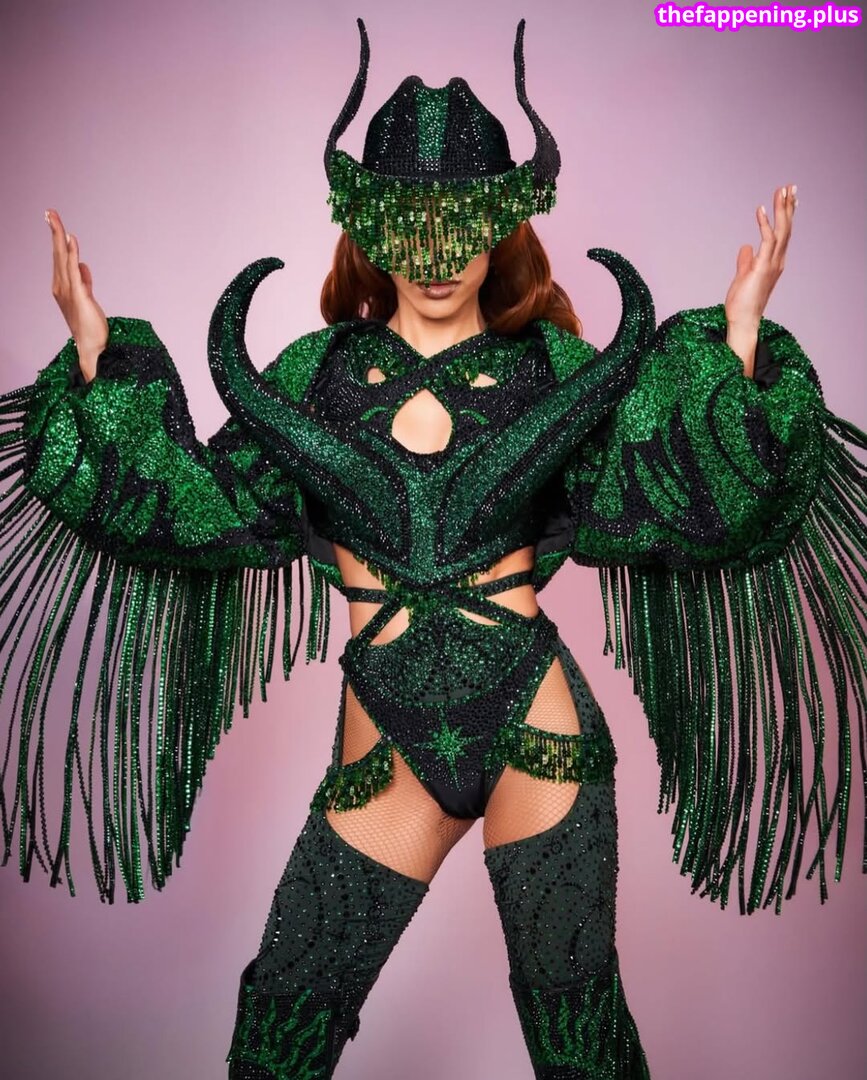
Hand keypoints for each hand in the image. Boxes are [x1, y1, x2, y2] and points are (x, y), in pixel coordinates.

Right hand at [46, 208, 108, 379]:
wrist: (91, 346)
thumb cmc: (90, 325)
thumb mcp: (86, 297)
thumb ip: (85, 281)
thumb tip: (84, 266)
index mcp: (62, 286)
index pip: (59, 257)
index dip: (57, 238)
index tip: (55, 221)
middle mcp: (60, 286)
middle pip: (57, 253)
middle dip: (54, 231)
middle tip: (50, 211)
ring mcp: (67, 290)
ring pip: (62, 257)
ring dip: (59, 236)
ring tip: (54, 218)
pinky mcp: (78, 295)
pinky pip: (74, 269)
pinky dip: (72, 253)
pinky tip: (70, 239)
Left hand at [724, 184, 796, 328]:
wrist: (742, 320)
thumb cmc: (742, 302)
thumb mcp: (743, 275)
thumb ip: (746, 260)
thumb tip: (746, 246)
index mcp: (774, 262)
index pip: (783, 233)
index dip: (786, 215)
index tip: (787, 197)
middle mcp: (777, 260)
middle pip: (787, 228)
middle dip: (788, 206)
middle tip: (790, 186)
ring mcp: (772, 264)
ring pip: (782, 230)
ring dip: (782, 209)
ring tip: (781, 190)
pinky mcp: (763, 267)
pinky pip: (767, 241)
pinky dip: (764, 223)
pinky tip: (760, 209)